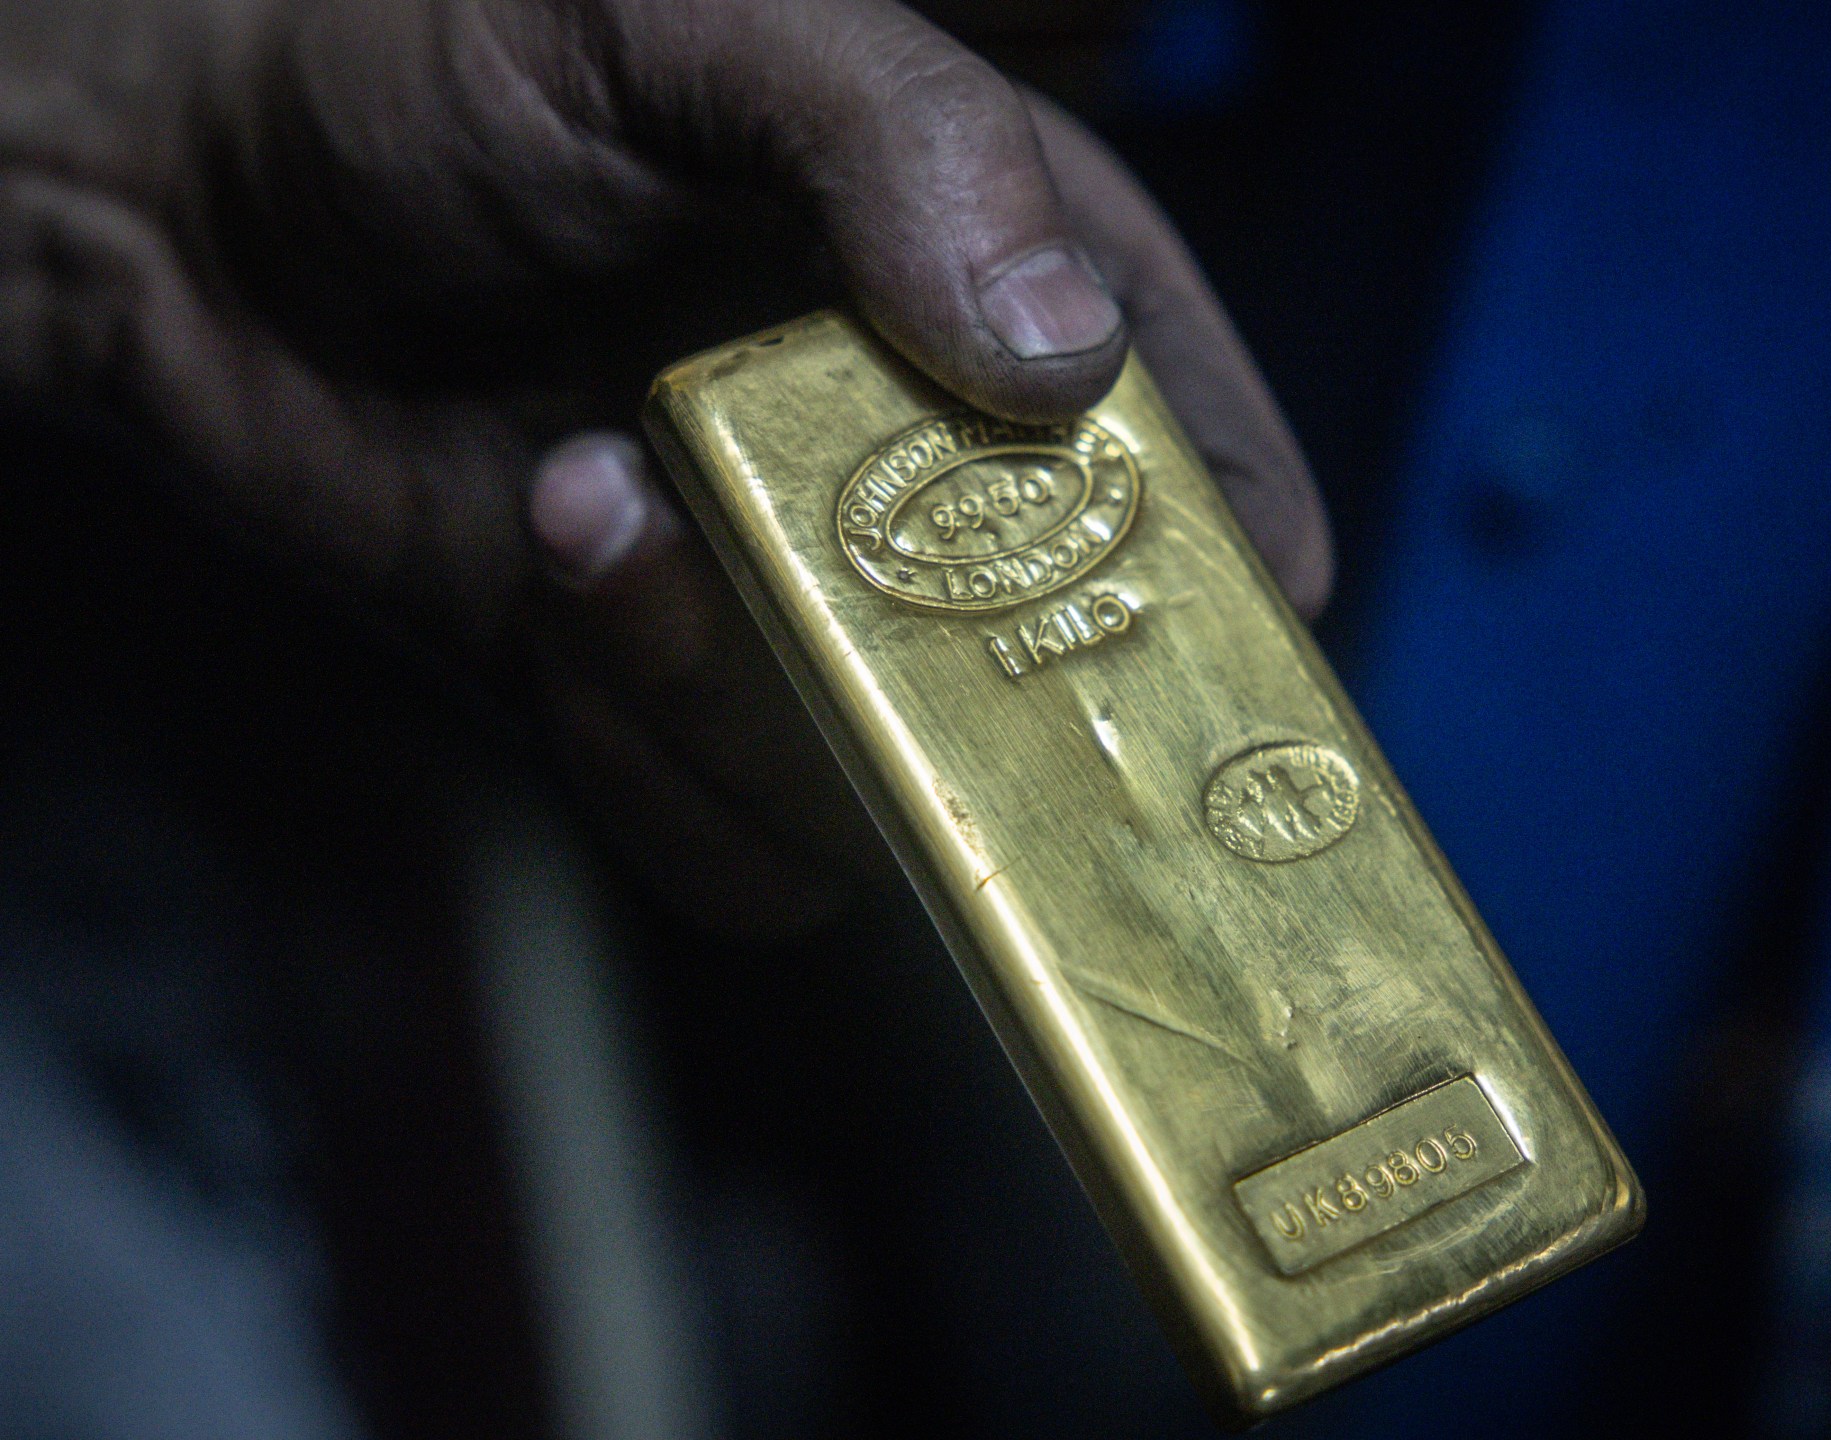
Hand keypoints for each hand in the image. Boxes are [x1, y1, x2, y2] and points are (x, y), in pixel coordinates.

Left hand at [0, 0, 1330, 931]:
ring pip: (896, 800)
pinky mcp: (676, 713)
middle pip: (1066, 683)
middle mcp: (923, 481)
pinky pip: (739, 847)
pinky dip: (652, 765)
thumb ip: (904, 139)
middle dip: (975, 688)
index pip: (1205, 469)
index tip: (1222, 637)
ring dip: (744, 694)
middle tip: (841, 598)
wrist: (199, 214)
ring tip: (590, 498)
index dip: (1236, 570)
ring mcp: (803, 617)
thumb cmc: (443, 60)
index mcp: (996, 299)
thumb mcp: (693, 17)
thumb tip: (1067, 355)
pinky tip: (555, 591)